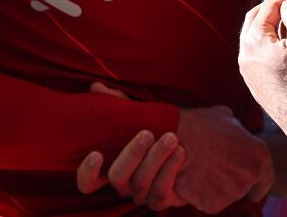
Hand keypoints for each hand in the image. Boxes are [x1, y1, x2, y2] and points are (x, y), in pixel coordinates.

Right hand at [76, 83, 186, 210]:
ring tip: (172, 137)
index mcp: (113, 165)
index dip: (87, 174)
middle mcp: (125, 183)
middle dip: (132, 155)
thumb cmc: (162, 126)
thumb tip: (95, 87)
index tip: (96, 154)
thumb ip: (118, 103)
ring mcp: (142, 194)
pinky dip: (170, 171)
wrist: (198, 140)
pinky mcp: (161, 199)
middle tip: (147, 134)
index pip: (88, 182)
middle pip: (118, 178)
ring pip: (141, 184)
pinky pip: (160, 194)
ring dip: (157, 158)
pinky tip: (180, 152)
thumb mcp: (141, 113)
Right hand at [175, 106, 273, 213]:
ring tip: (204, 171)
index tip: (252, 189)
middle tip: (217, 170)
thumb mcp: (229, 119)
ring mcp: (232, 192)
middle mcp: (250, 176)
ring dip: (219, 188)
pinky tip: (196, 180)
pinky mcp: (213, 203)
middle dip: (234, 182)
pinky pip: (210, 202)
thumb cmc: (201, 124)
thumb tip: (241, 136)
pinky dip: (203, 195)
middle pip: (245, 188)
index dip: (259, 184)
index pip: (267, 179)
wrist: (174, 136)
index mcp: (260, 155)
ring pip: (228, 196)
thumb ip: (241, 133)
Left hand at [238, 0, 286, 142]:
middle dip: (277, 6)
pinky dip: (269, 40)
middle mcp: (244, 54)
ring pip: (254, 35)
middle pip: (256, 17)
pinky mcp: (253, 81)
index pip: (270, 7)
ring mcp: (246, 69)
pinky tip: (284, 41)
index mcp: (254, 41)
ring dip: (271, 22)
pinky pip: (256, 52)